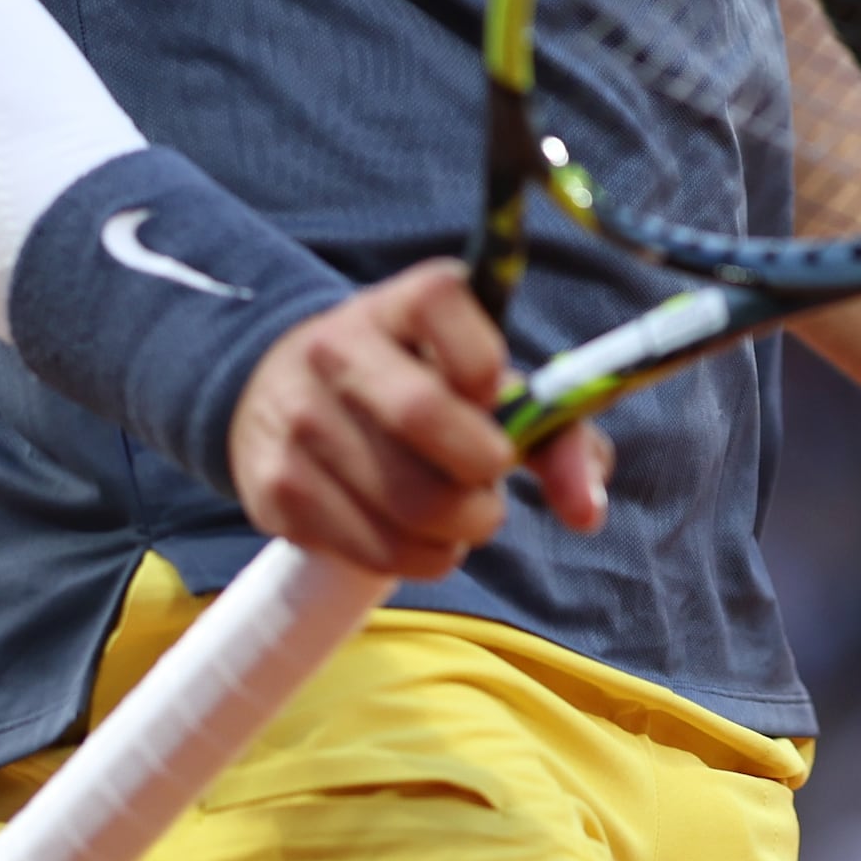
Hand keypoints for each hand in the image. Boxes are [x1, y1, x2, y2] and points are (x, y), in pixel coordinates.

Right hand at [227, 259, 610, 579]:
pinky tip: (422, 541)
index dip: (483, 360)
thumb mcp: (484, 387)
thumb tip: (587, 511)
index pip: (440, 301)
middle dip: (481, 472)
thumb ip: (556, 434)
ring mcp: (297, 417)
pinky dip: (417, 559)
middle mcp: (336, 346)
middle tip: (491, 491)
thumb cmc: (419, 390)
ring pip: (403, 499)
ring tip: (464, 520)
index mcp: (398, 303)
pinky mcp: (273, 486)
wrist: (288, 399)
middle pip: (421, 412)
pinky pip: (369, 545)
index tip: (495, 395)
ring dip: (458, 531)